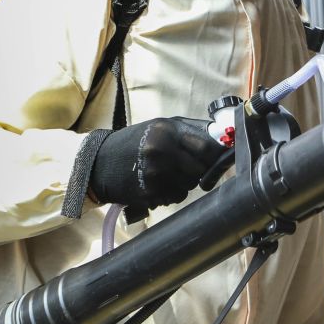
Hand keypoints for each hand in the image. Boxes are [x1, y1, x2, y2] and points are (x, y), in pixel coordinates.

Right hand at [89, 117, 222, 209]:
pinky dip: (173, 193)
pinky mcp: (149, 192)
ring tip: (168, 173)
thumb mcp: (161, 127)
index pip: (207, 147)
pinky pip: (176, 196)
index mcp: (167, 130)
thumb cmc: (135, 142)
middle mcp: (161, 150)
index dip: (217, 155)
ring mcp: (155, 173)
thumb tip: (225, 138)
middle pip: (202, 169)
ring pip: (191, 185)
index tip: (221, 158)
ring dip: (187, 182)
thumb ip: (192, 131)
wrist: (98, 163)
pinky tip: (158, 184)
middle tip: (192, 167)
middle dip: (203, 171)